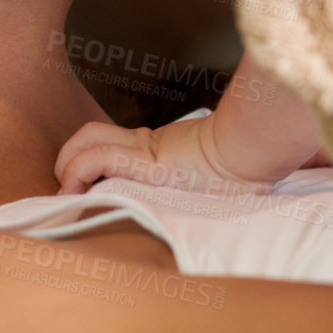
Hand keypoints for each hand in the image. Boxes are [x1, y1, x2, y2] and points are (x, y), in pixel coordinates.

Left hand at [55, 114, 280, 195]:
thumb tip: (264, 184)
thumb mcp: (216, 183)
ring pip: (85, 141)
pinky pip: (93, 158)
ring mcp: (142, 150)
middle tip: (67, 194)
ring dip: (67, 165)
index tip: (78, 195)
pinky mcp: (140, 157)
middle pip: (91, 137)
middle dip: (69, 162)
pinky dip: (74, 173)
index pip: (111, 146)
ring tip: (68, 195)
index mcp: (159, 151)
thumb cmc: (243, 172)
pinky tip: (73, 194)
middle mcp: (145, 147)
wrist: (252, 155)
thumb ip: (202, 181)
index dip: (89, 163)